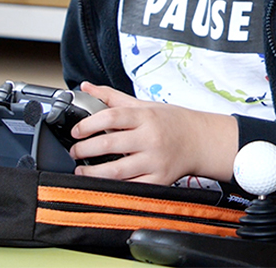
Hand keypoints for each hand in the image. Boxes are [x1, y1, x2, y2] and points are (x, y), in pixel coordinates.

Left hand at [68, 82, 238, 185]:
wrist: (200, 141)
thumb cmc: (171, 122)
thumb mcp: (144, 105)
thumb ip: (112, 97)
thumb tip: (85, 87)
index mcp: (146, 117)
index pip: (110, 117)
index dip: (88, 124)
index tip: (76, 132)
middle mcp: (150, 138)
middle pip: (109, 144)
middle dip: (84, 150)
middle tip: (75, 152)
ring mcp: (155, 161)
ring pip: (116, 171)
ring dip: (92, 173)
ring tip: (81, 170)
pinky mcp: (159, 180)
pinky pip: (131, 187)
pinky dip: (113, 187)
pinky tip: (103, 182)